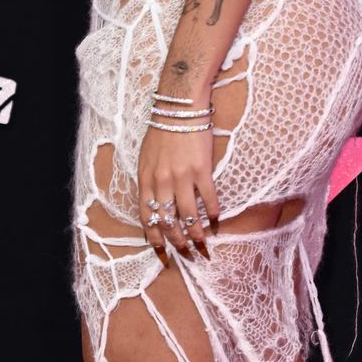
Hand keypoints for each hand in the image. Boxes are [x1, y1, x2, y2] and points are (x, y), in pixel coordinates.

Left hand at [138, 116, 218, 262]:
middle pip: (167, 220)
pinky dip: (212, 212)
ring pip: (187, 214)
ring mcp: (182, 176)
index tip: (162, 252)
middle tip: (185, 252)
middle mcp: (162, 182)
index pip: (147, 217)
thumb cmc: (161, 132)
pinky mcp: (201, 169)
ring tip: (201, 243)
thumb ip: (149, 182)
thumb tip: (154, 205)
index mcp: (146, 180)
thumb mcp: (145, 159)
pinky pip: (208, 197)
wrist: (179, 109)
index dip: (154, 238)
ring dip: (195, 233)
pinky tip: (216, 221)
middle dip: (176, 241)